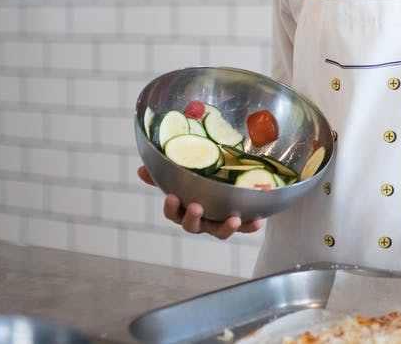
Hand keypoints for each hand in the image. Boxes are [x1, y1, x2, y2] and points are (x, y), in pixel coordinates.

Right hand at [136, 166, 263, 239]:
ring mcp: (218, 222)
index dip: (172, 207)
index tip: (172, 196)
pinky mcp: (239, 222)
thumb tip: (142, 169)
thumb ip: (165, 174)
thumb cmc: (200, 181)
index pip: (173, 213)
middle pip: (192, 226)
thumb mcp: (183, 175)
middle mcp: (200, 219)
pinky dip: (250, 226)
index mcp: (184, 209)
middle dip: (193, 218)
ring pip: (219, 232)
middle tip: (197, 207)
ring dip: (225, 228)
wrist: (228, 181)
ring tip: (233, 220)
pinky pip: (245, 227)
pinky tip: (258, 220)